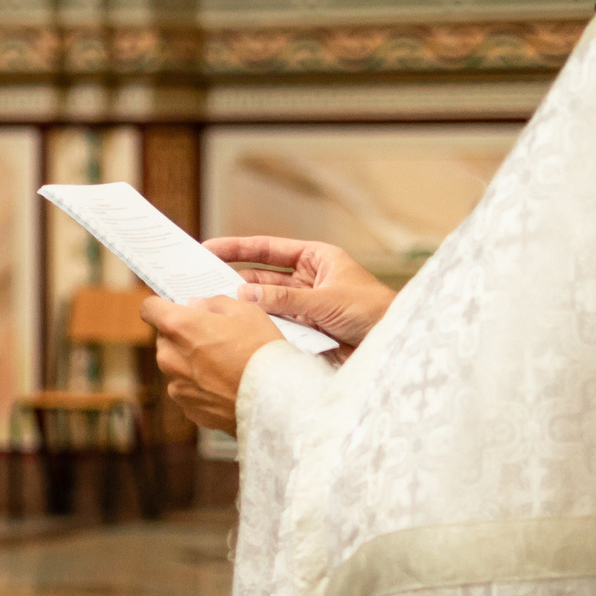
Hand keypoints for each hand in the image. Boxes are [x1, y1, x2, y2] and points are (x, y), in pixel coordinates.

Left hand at [137, 295, 281, 437]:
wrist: (275, 400)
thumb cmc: (261, 350)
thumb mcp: (245, 311)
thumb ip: (213, 303)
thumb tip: (196, 306)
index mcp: (178, 327)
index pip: (149, 308)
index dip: (160, 306)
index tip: (173, 308)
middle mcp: (169, 356)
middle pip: (165, 339)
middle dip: (183, 336)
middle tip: (214, 338)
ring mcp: (176, 385)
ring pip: (176, 365)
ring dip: (191, 362)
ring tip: (225, 365)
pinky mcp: (187, 407)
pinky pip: (188, 389)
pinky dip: (201, 386)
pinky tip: (226, 386)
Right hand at [205, 235, 394, 348]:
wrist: (397, 346)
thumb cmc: (374, 312)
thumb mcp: (326, 301)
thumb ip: (284, 299)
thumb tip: (242, 296)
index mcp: (316, 259)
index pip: (267, 249)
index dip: (235, 248)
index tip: (206, 249)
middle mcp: (307, 280)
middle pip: (260, 276)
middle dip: (232, 279)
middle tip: (199, 281)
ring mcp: (304, 306)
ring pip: (264, 303)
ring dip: (243, 305)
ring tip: (212, 305)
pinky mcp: (305, 330)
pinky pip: (275, 324)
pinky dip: (258, 325)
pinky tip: (238, 327)